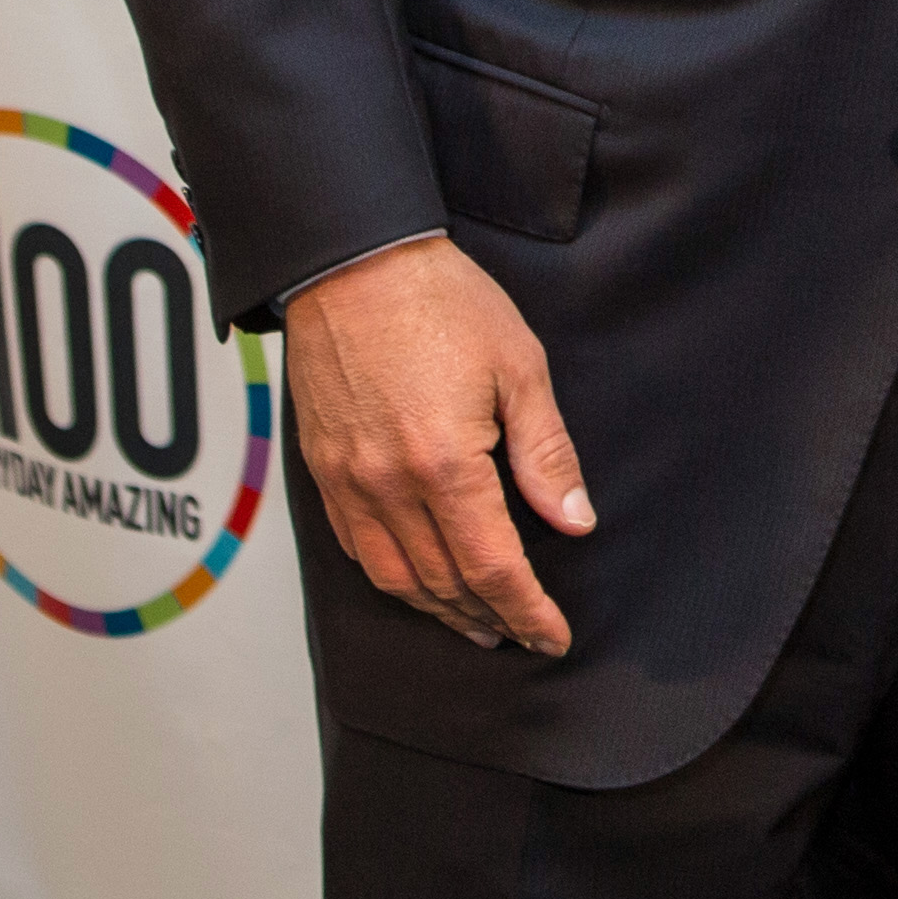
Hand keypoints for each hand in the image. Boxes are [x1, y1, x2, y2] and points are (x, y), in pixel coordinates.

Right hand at [283, 234, 593, 653]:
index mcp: (445, 463)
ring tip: (477, 625)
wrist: (354, 264)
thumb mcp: (519, 367)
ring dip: (439, 610)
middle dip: (489, 618)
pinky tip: (418, 581)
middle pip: (442, 583)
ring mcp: (347, 483)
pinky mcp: (322, 471)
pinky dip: (392, 578)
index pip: (493, 566)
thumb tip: (575, 521)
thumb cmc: (444, 303)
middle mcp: (387, 486)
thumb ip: (546, 453)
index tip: (554, 634)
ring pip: (394, 578)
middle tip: (523, 634)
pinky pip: (355, 548)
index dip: (528, 609)